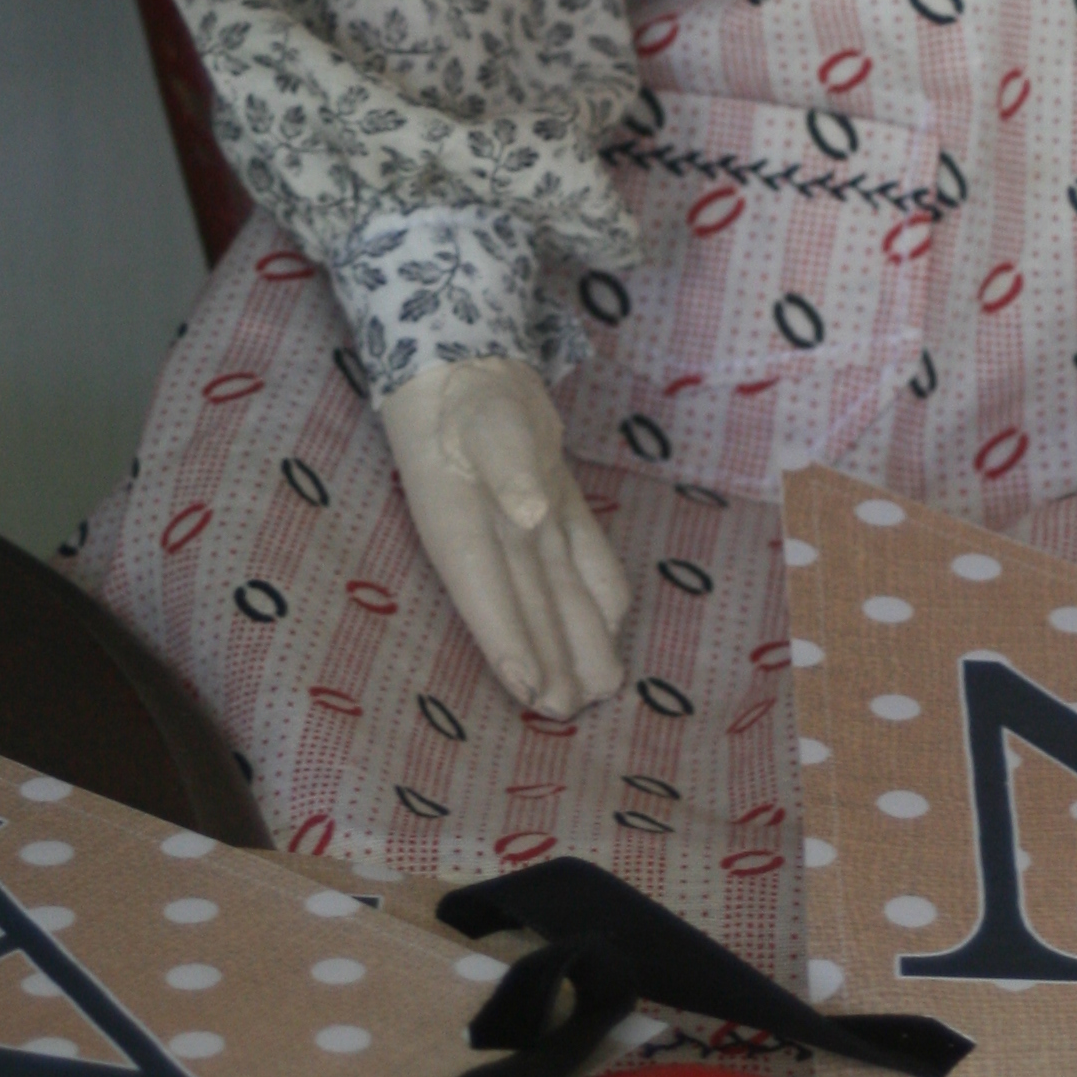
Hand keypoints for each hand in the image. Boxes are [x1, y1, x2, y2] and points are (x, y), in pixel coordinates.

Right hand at [379, 357, 630, 715]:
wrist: (472, 364)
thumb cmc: (469, 396)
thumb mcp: (485, 421)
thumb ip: (508, 470)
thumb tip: (531, 517)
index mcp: (461, 523)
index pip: (486, 594)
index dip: (507, 642)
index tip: (528, 689)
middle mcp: (493, 534)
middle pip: (524, 606)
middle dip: (547, 660)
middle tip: (570, 712)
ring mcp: (524, 523)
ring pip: (555, 589)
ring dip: (576, 638)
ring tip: (597, 689)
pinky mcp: (551, 504)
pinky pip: (578, 554)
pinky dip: (598, 587)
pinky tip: (615, 621)